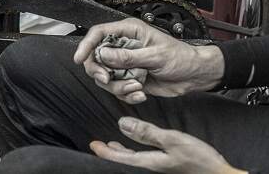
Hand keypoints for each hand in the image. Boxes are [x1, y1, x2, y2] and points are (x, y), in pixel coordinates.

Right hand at [72, 18, 223, 102]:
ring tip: (137, 87)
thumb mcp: (155, 55)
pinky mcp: (129, 78)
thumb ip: (128, 56)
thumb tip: (103, 54)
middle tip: (106, 78)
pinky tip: (141, 94)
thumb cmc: (181, 57)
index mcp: (128, 32)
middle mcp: (123, 47)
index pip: (98, 33)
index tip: (79, 58)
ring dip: (118, 86)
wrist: (195, 76)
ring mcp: (125, 64)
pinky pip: (117, 88)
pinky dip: (126, 94)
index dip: (86, 45)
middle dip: (99, 71)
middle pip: (96, 57)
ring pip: (105, 76)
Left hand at [90, 117, 244, 173]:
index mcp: (149, 163)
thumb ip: (147, 133)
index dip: (105, 152)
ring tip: (113, 145)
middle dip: (111, 153)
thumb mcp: (173, 141)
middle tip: (98, 144)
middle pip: (125, 161)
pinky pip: (144, 161)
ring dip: (122, 153)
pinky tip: (137, 149)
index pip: (120, 159)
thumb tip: (122, 124)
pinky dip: (134, 154)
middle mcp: (151, 168)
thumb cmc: (200, 160)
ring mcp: (159, 169)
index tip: (93, 144)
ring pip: (134, 162)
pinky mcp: (167, 168)